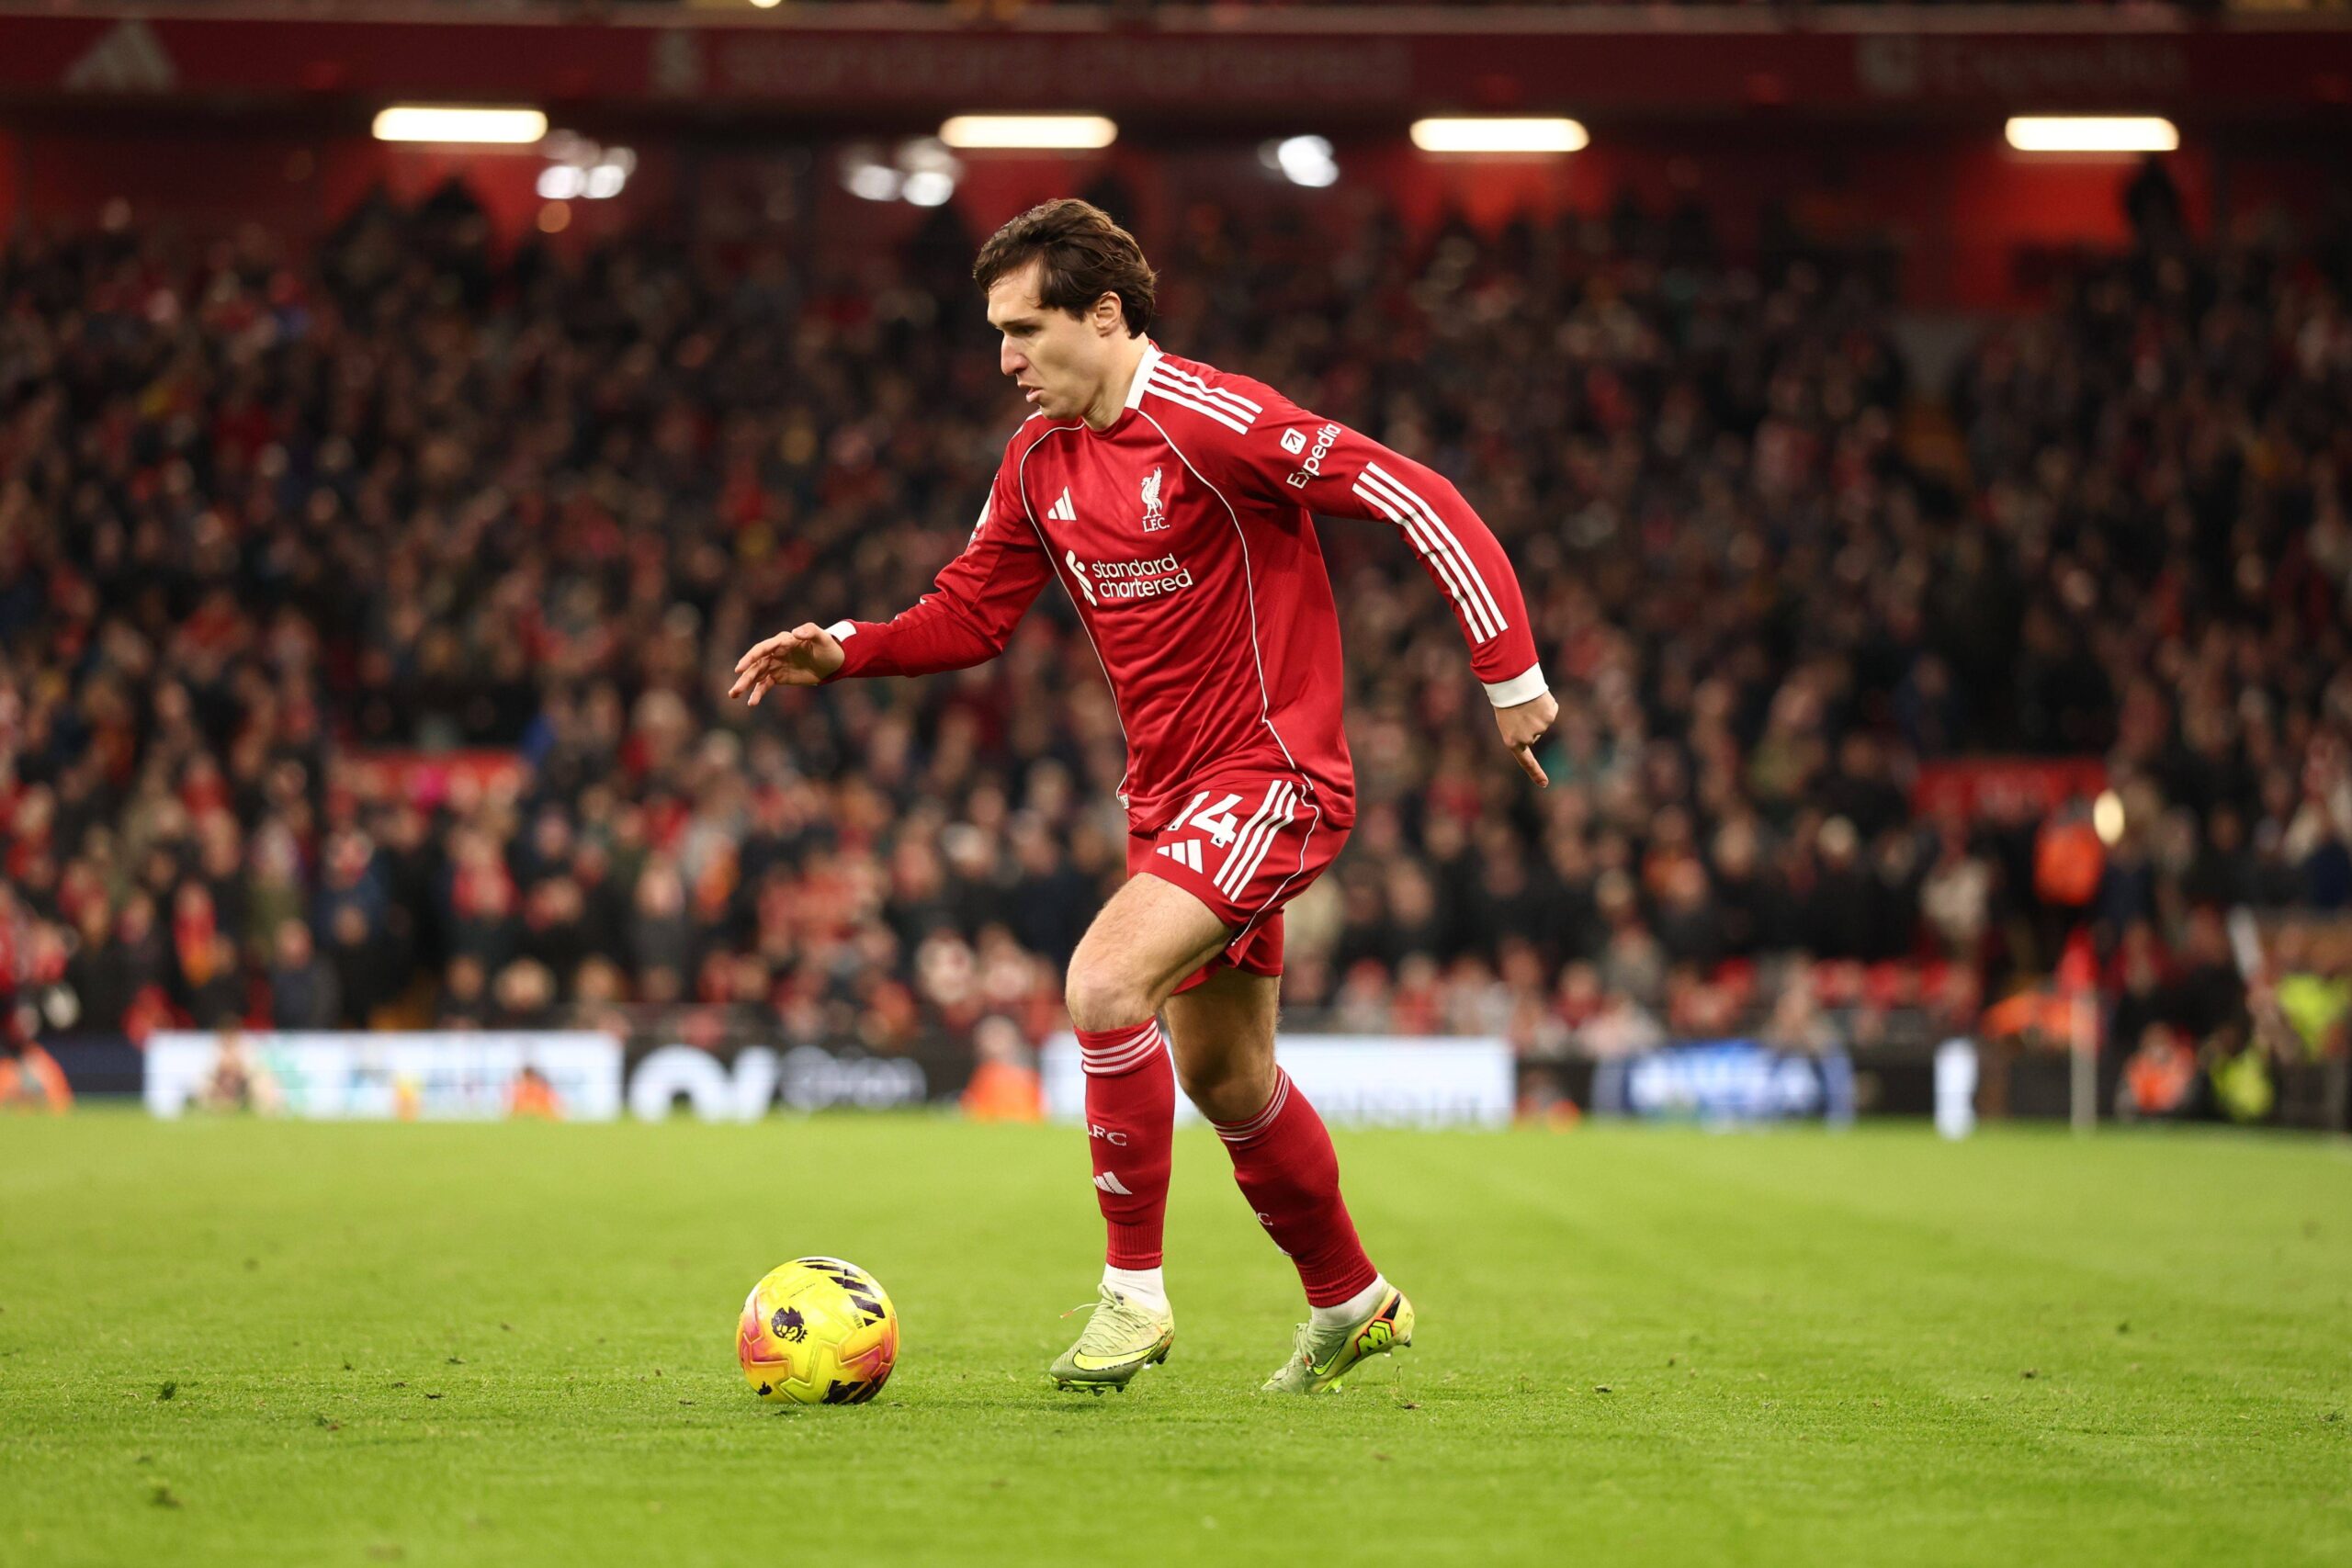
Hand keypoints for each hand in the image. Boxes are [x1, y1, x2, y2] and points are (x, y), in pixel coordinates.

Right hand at [728, 622, 845, 705]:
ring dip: (745, 685)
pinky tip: (751, 703)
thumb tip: (795, 632)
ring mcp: (775, 665)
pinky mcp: (778, 676)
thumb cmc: (828, 647)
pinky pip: (764, 685)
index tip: (740, 669)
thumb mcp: (823, 638)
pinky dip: (757, 693)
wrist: (833, 662)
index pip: (763, 649)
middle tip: (734, 689)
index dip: (750, 658)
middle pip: (756, 664)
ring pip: (756, 675)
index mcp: (783, 641)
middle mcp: (775, 652)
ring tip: (733, 695)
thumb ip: (810, 631)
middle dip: (744, 676)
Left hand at [1495, 689, 1557, 786]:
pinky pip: (1550, 711)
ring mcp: (1541, 728)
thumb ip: (1520, 730)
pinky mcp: (1550, 716)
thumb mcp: (1507, 721)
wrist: (1512, 684)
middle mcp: (1528, 738)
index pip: (1525, 761)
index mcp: (1513, 741)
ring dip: (1536, 712)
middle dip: (1528, 723)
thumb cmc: (1505, 700)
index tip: (1544, 784)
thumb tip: (1537, 729)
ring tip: (1526, 702)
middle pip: (1535, 734)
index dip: (1535, 773)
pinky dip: (1545, 704)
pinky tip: (1536, 699)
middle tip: (1519, 711)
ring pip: (1543, 722)